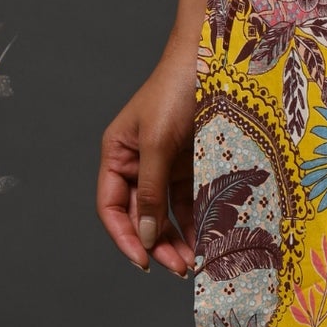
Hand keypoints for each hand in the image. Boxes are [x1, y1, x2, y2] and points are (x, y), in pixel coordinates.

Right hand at [97, 43, 198, 275]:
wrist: (215, 59)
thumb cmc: (176, 91)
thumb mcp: (158, 143)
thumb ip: (150, 190)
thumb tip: (145, 235)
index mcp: (117, 154)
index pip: (112, 206)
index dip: (124, 236)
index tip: (143, 261)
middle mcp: (138, 162)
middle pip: (142, 215)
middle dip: (158, 243)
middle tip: (180, 268)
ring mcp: (166, 164)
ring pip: (168, 212)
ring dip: (180, 237)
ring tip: (197, 261)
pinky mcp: (193, 163)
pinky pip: (192, 199)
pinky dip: (199, 220)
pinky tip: (210, 238)